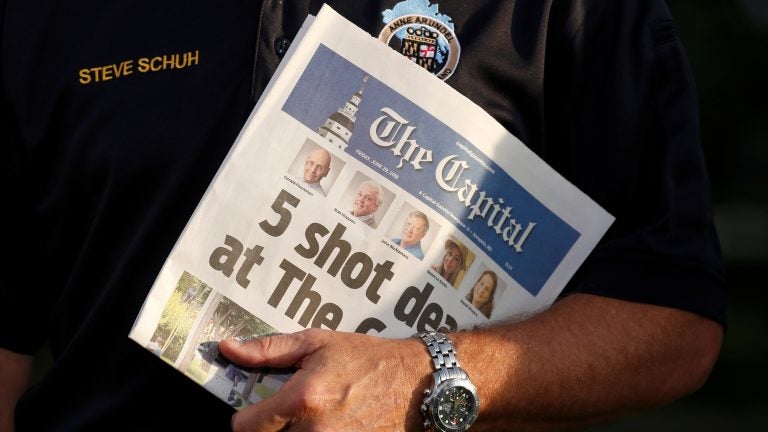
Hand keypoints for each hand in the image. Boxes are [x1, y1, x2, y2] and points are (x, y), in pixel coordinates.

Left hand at [219, 329, 428, 431]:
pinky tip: (330, 423)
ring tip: (313, 414)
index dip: (244, 418)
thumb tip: (229, 350)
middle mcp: (315, 431)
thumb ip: (268, 350)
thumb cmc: (367, 359)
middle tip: (290, 411)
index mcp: (302, 399)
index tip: (253, 410)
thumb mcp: (317, 343)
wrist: (415, 382)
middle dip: (272, 427)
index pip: (244, 428)